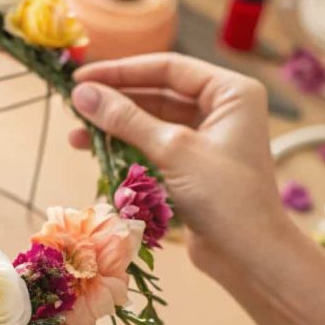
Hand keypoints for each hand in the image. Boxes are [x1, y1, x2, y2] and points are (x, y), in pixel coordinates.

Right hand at [69, 53, 293, 281]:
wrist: (250, 257)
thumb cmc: (224, 197)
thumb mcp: (172, 150)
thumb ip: (125, 119)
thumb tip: (81, 93)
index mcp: (231, 92)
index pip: (168, 67)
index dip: (122, 71)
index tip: (81, 76)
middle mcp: (223, 108)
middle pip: (159, 91)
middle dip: (116, 100)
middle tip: (74, 104)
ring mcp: (209, 137)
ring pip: (152, 121)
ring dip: (116, 127)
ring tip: (76, 135)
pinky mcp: (195, 164)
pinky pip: (155, 145)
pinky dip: (128, 147)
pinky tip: (97, 151)